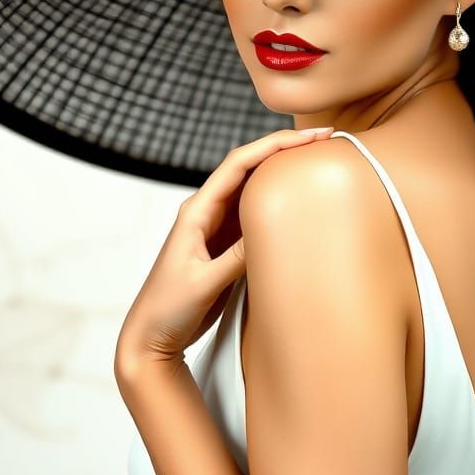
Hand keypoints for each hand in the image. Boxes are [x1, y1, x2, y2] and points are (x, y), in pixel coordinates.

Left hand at [114, 126, 334, 376]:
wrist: (150, 336)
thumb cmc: (166, 309)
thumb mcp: (204, 283)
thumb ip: (235, 258)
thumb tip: (270, 230)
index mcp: (196, 211)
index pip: (238, 163)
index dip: (274, 144)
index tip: (308, 138)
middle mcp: (206, 211)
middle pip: (249, 166)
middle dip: (284, 148)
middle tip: (323, 139)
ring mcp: (216, 226)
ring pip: (252, 186)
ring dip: (281, 170)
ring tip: (315, 159)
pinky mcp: (225, 244)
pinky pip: (253, 212)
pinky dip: (276, 200)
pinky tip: (296, 197)